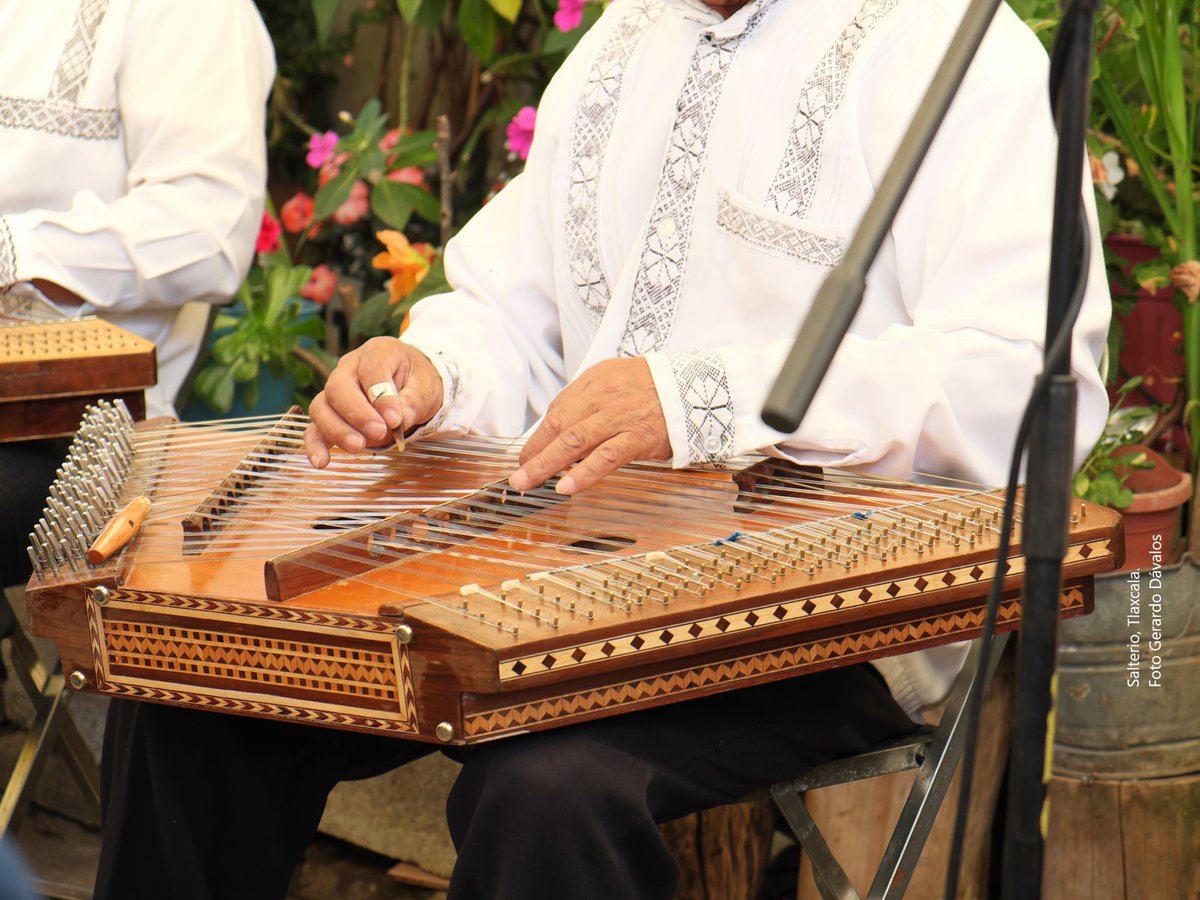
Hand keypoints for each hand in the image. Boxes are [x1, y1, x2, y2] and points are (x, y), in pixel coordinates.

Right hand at [304, 337, 442, 467]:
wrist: (411, 385)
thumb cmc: (417, 381)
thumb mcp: (426, 387)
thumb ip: (413, 401)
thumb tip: (399, 420)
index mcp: (378, 352)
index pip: (372, 369)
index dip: (381, 396)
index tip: (395, 419)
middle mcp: (350, 367)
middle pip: (338, 386)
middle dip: (357, 414)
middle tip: (379, 432)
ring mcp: (336, 390)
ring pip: (321, 407)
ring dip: (337, 429)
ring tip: (358, 447)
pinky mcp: (331, 414)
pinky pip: (315, 428)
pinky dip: (315, 445)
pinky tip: (321, 461)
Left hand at [511, 357, 670, 495]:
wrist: (697, 388)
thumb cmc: (656, 388)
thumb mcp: (617, 380)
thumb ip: (590, 401)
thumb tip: (562, 430)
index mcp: (594, 381)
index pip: (557, 411)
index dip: (538, 437)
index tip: (527, 456)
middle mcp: (602, 396)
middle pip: (559, 426)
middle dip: (534, 453)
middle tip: (517, 474)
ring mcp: (619, 417)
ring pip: (574, 442)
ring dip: (546, 465)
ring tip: (528, 482)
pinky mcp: (638, 436)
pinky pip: (606, 457)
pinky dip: (583, 473)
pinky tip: (566, 486)